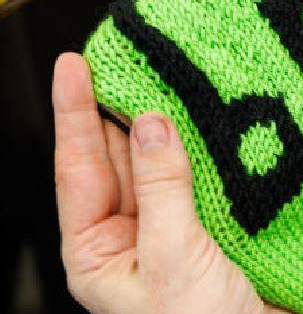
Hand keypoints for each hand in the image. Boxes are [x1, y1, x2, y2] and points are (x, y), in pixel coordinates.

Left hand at [52, 53, 291, 313]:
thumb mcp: (172, 258)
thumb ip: (163, 188)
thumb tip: (152, 123)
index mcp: (99, 252)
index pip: (79, 169)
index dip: (75, 113)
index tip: (74, 64)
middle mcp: (132, 236)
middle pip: (118, 158)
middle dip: (120, 107)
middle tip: (126, 55)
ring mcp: (175, 228)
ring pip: (164, 162)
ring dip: (167, 121)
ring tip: (165, 72)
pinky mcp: (216, 224)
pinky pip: (204, 174)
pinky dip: (206, 144)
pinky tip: (210, 116)